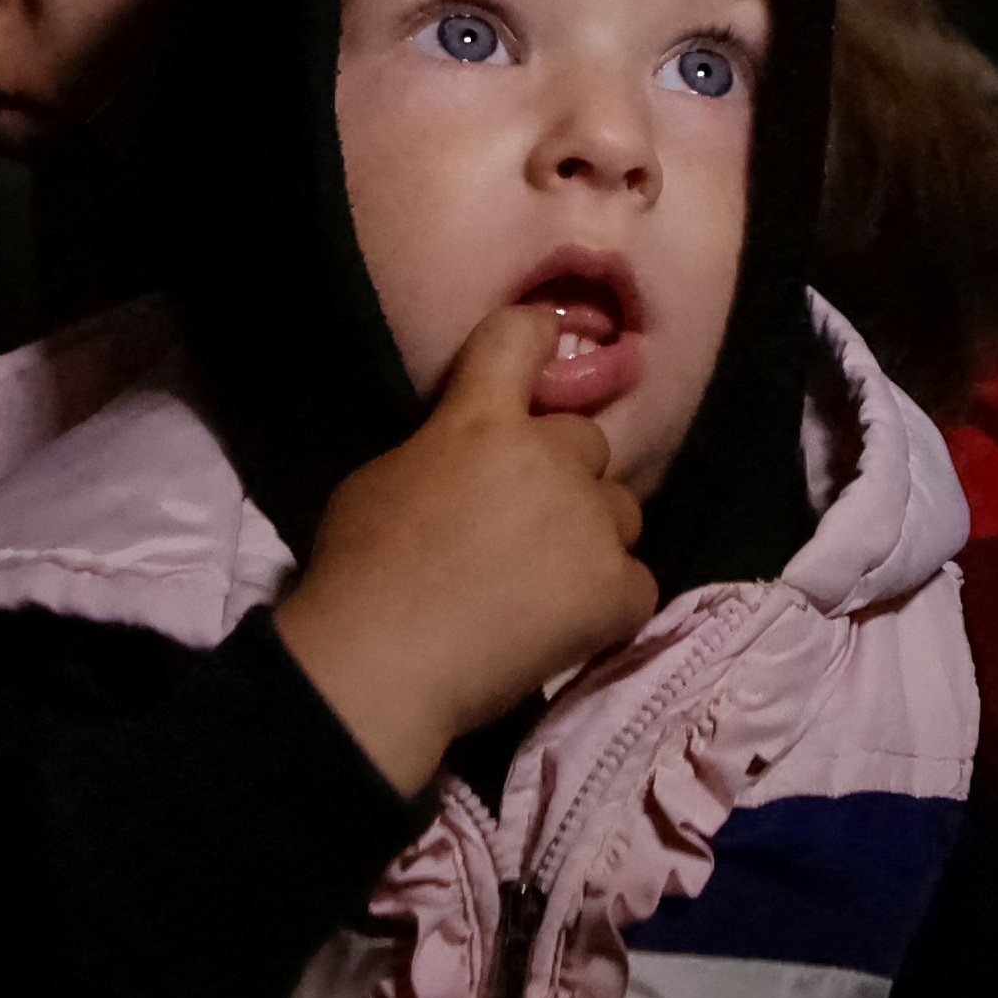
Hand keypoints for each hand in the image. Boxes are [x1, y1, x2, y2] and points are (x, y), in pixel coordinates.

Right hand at [271, 301, 657, 790]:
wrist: (385, 662)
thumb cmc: (361, 569)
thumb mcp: (384, 478)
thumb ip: (442, 450)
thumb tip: (467, 461)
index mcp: (481, 420)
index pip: (520, 336)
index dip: (535, 334)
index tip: (543, 341)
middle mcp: (550, 458)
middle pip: (586, 443)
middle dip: (562, 474)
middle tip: (524, 523)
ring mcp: (591, 523)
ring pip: (620, 510)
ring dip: (591, 533)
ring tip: (549, 580)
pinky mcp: (618, 588)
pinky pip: (636, 580)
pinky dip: (608, 599)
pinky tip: (570, 622)